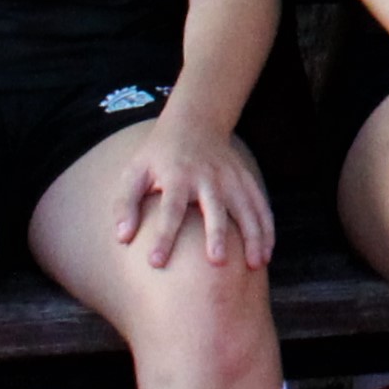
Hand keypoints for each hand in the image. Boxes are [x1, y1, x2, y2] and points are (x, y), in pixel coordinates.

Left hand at [111, 114, 278, 269]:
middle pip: (214, 208)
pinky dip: (266, 229)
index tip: (155, 262)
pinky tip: (266, 252)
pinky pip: (260, 206)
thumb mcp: (134, 172)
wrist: (194, 123)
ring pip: (246, 209)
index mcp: (177, 176)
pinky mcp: (246, 180)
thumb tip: (122, 238)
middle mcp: (207, 177)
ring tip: (255, 265)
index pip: (169, 209)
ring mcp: (231, 178)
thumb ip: (125, 204)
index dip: (163, 236)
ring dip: (252, 236)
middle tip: (217, 264)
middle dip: (216, 235)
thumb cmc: (158, 155)